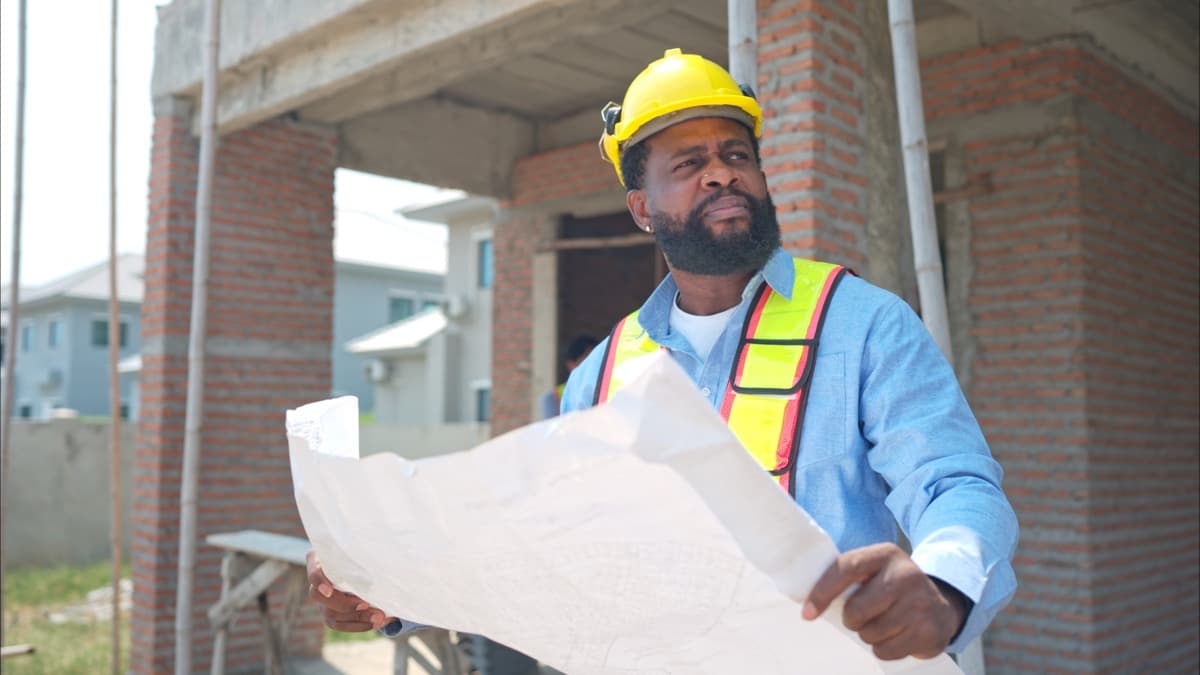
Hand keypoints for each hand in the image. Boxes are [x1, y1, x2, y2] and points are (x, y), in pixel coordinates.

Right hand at [306, 549, 391, 631]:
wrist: (366, 565)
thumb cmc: (362, 553)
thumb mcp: (360, 550)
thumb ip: (362, 556)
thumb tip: (382, 566)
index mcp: (320, 560)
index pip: (313, 571)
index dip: (318, 582)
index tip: (329, 590)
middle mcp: (317, 582)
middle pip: (318, 597)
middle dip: (344, 604)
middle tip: (366, 604)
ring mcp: (322, 600)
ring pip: (330, 614)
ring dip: (357, 617)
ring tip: (379, 617)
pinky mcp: (330, 613)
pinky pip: (339, 624)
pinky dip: (357, 625)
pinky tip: (374, 623)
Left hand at [801, 543, 966, 659]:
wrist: (940, 605)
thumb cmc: (892, 589)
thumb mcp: (874, 572)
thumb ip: (846, 577)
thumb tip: (806, 601)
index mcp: (886, 554)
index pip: (845, 569)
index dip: (822, 592)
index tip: (808, 614)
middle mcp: (906, 574)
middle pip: (855, 610)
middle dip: (852, 619)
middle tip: (863, 615)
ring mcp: (921, 603)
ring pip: (870, 633)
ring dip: (869, 634)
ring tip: (884, 623)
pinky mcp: (930, 630)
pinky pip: (887, 651)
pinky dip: (884, 649)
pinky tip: (897, 635)